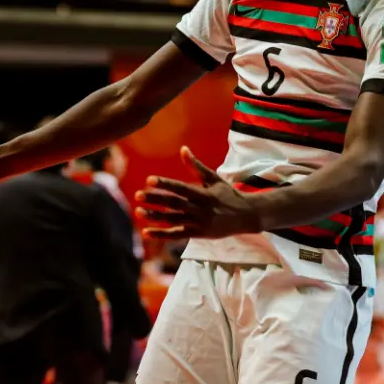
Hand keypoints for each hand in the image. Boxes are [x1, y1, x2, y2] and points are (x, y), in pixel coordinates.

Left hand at [134, 146, 260, 239]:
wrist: (246, 216)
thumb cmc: (228, 194)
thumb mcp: (213, 178)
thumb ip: (196, 166)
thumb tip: (183, 148)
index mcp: (203, 193)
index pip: (180, 188)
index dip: (165, 184)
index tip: (149, 180)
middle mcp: (200, 208)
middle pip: (173, 204)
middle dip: (155, 200)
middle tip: (137, 195)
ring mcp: (199, 222)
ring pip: (173, 220)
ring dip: (155, 216)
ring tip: (138, 211)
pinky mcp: (198, 234)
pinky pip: (177, 234)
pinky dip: (162, 234)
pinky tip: (147, 232)